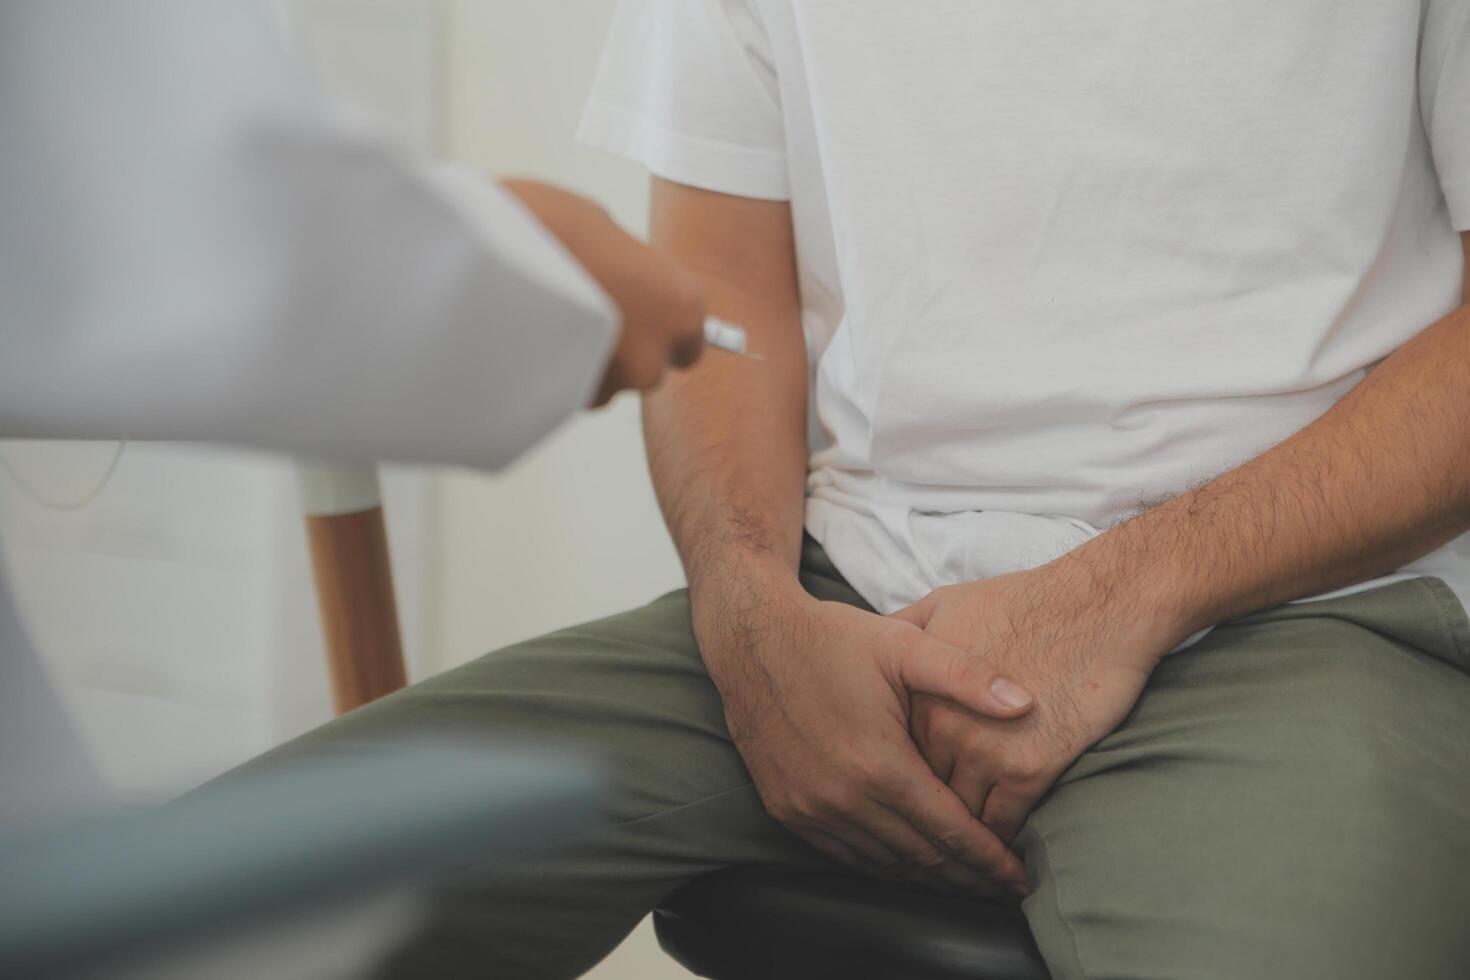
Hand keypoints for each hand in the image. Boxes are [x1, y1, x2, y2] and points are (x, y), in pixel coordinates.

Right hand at [500, 178, 705, 403]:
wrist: (492, 254)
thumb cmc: (552, 227)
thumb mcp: (607, 232)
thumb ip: (629, 270)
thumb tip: (623, 284)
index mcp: (682, 307)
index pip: (690, 341)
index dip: (659, 330)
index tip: (638, 318)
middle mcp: (656, 357)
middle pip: (648, 368)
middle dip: (623, 350)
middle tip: (585, 313)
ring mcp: (612, 387)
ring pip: (605, 384)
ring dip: (585, 361)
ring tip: (547, 321)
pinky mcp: (569, 404)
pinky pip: (567, 391)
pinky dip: (553, 372)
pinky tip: (527, 339)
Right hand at [694, 570, 1037, 896]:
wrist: (752, 640)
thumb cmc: (833, 638)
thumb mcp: (904, 645)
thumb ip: (967, 676)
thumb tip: (1026, 704)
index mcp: (880, 763)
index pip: (950, 831)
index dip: (991, 860)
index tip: (1021, 878)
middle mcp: (844, 797)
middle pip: (921, 857)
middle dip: (967, 878)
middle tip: (1003, 890)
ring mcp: (811, 809)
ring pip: (883, 863)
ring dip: (926, 877)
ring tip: (964, 882)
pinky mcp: (787, 810)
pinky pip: (844, 854)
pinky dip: (882, 864)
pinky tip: (906, 863)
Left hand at [898, 558, 1174, 843]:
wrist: (1098, 607)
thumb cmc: (1024, 602)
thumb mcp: (944, 603)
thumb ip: (903, 631)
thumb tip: (872, 643)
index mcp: (917, 692)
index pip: (894, 755)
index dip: (903, 775)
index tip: (907, 791)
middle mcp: (941, 726)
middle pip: (922, 790)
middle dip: (928, 811)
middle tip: (932, 835)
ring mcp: (984, 750)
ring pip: (960, 815)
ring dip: (964, 835)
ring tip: (965, 854)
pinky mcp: (1029, 769)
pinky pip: (1003, 824)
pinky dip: (1002, 842)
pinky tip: (1004, 848)